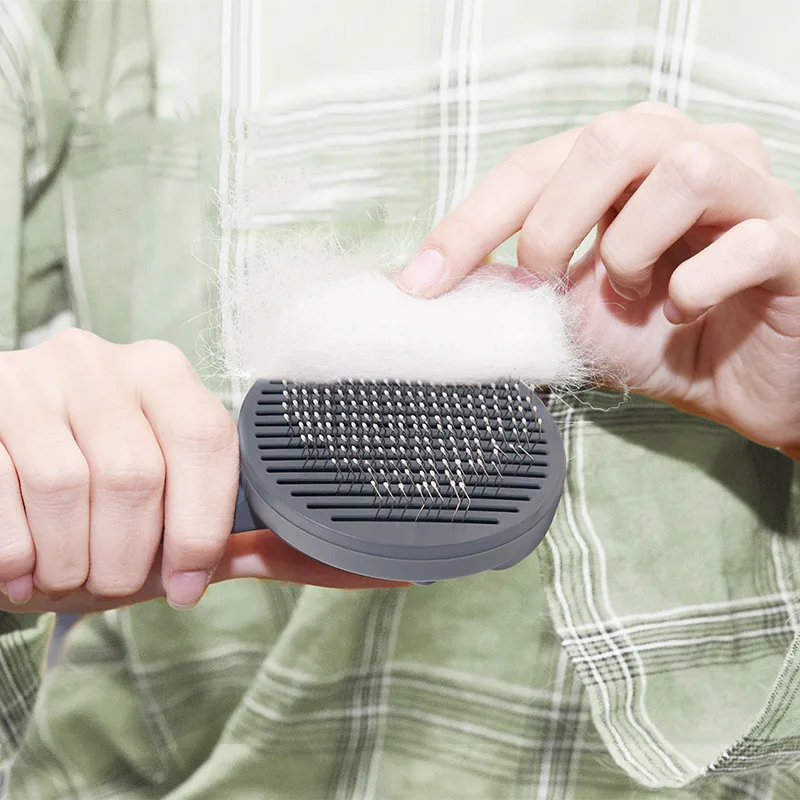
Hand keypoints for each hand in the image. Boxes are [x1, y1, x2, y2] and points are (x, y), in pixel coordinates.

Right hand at [0, 329, 399, 613]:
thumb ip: (262, 544)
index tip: (183, 584)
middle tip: (106, 580)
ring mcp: (35, 374)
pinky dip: (13, 555)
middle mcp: (105, 360)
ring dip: (67, 562)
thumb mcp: (180, 527)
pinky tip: (16, 561)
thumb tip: (386, 574)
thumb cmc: (98, 515)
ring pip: (71, 486)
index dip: (199, 529)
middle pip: (138, 474)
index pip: (208, 444)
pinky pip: (4, 497)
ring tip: (59, 571)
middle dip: (124, 559)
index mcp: (168, 378)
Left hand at [397, 102, 799, 454]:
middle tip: (548, 283)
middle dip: (553, 225)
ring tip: (636, 294)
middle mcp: (686, 151)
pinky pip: (748, 242)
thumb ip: (516, 290)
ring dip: (633, 251)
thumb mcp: (571, 315)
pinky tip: (686, 311)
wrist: (745, 385)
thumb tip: (429, 284)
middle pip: (605, 141)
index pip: (531, 168)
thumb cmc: (660, 339)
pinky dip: (697, 287)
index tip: (420, 284)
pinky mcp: (794, 238)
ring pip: (682, 171)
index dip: (469, 224)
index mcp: (622, 164)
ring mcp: (749, 188)